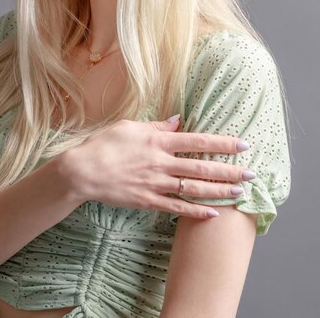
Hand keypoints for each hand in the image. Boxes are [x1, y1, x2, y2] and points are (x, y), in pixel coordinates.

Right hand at [64, 117, 252, 217]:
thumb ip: (156, 125)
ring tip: (240, 192)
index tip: (243, 145)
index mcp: (158, 141)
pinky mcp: (148, 201)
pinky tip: (213, 214)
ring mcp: (156, 184)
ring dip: (220, 191)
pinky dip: (196, 212)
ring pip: (195, 189)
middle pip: (202, 168)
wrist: (82, 171)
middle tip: (252, 173)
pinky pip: (177, 208)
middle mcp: (162, 163)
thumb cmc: (104, 144)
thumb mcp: (129, 126)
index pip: (198, 142)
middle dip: (230, 170)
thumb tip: (178, 121)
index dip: (223, 144)